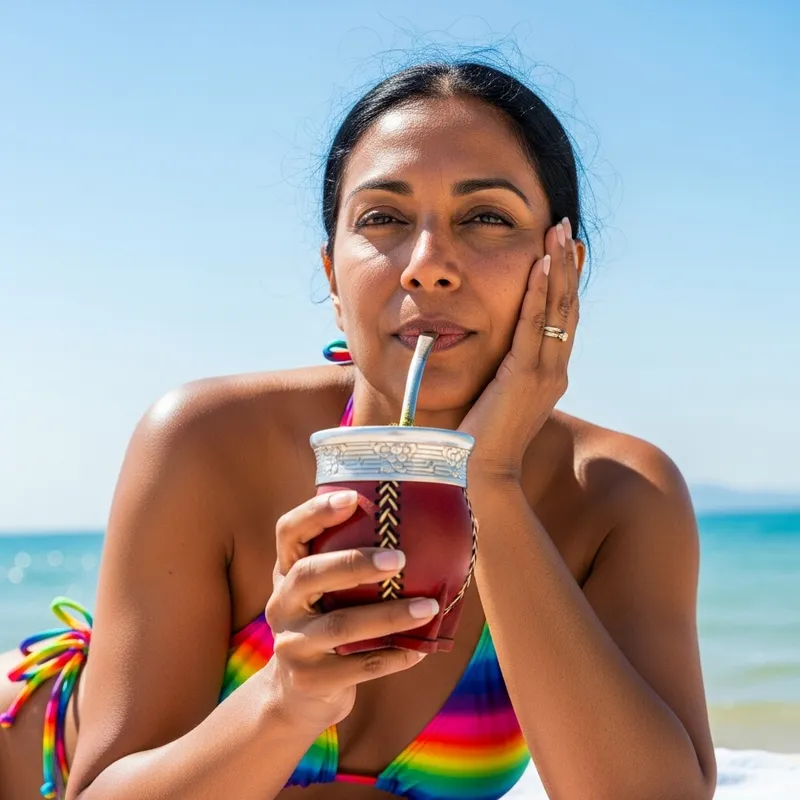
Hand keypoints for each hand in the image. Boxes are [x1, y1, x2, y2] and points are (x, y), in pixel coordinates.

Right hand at [264, 490, 438, 732]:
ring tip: (427, 607)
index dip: (315, 512)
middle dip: (354, 563)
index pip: (288, 532)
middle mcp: (281, 605)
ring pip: (338, 626)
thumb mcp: (322, 593)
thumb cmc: (326, 624)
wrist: (295, 695)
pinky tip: (420, 648)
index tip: (352, 498)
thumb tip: (422, 522)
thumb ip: (348, 563)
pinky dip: (393, 657)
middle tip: (399, 558)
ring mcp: (291, 645)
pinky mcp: (309, 681)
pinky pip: (357, 667)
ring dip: (388, 616)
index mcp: (286, 573)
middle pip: (308, 574)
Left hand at [458, 217, 580, 480]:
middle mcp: (555, 370)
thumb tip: (492, 354)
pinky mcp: (525, 376)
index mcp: (547, 374)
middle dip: (566, 264)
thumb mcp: (494, 395)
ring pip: (557, 309)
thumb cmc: (476, 437)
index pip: (561, 317)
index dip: (563, 280)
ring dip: (558, 267)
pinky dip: (539, 292)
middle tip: (564, 226)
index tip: (563, 248)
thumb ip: (501, 372)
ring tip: (558, 231)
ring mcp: (545, 373)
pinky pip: (535, 325)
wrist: (474, 471)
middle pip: (567, 305)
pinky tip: (540, 264)